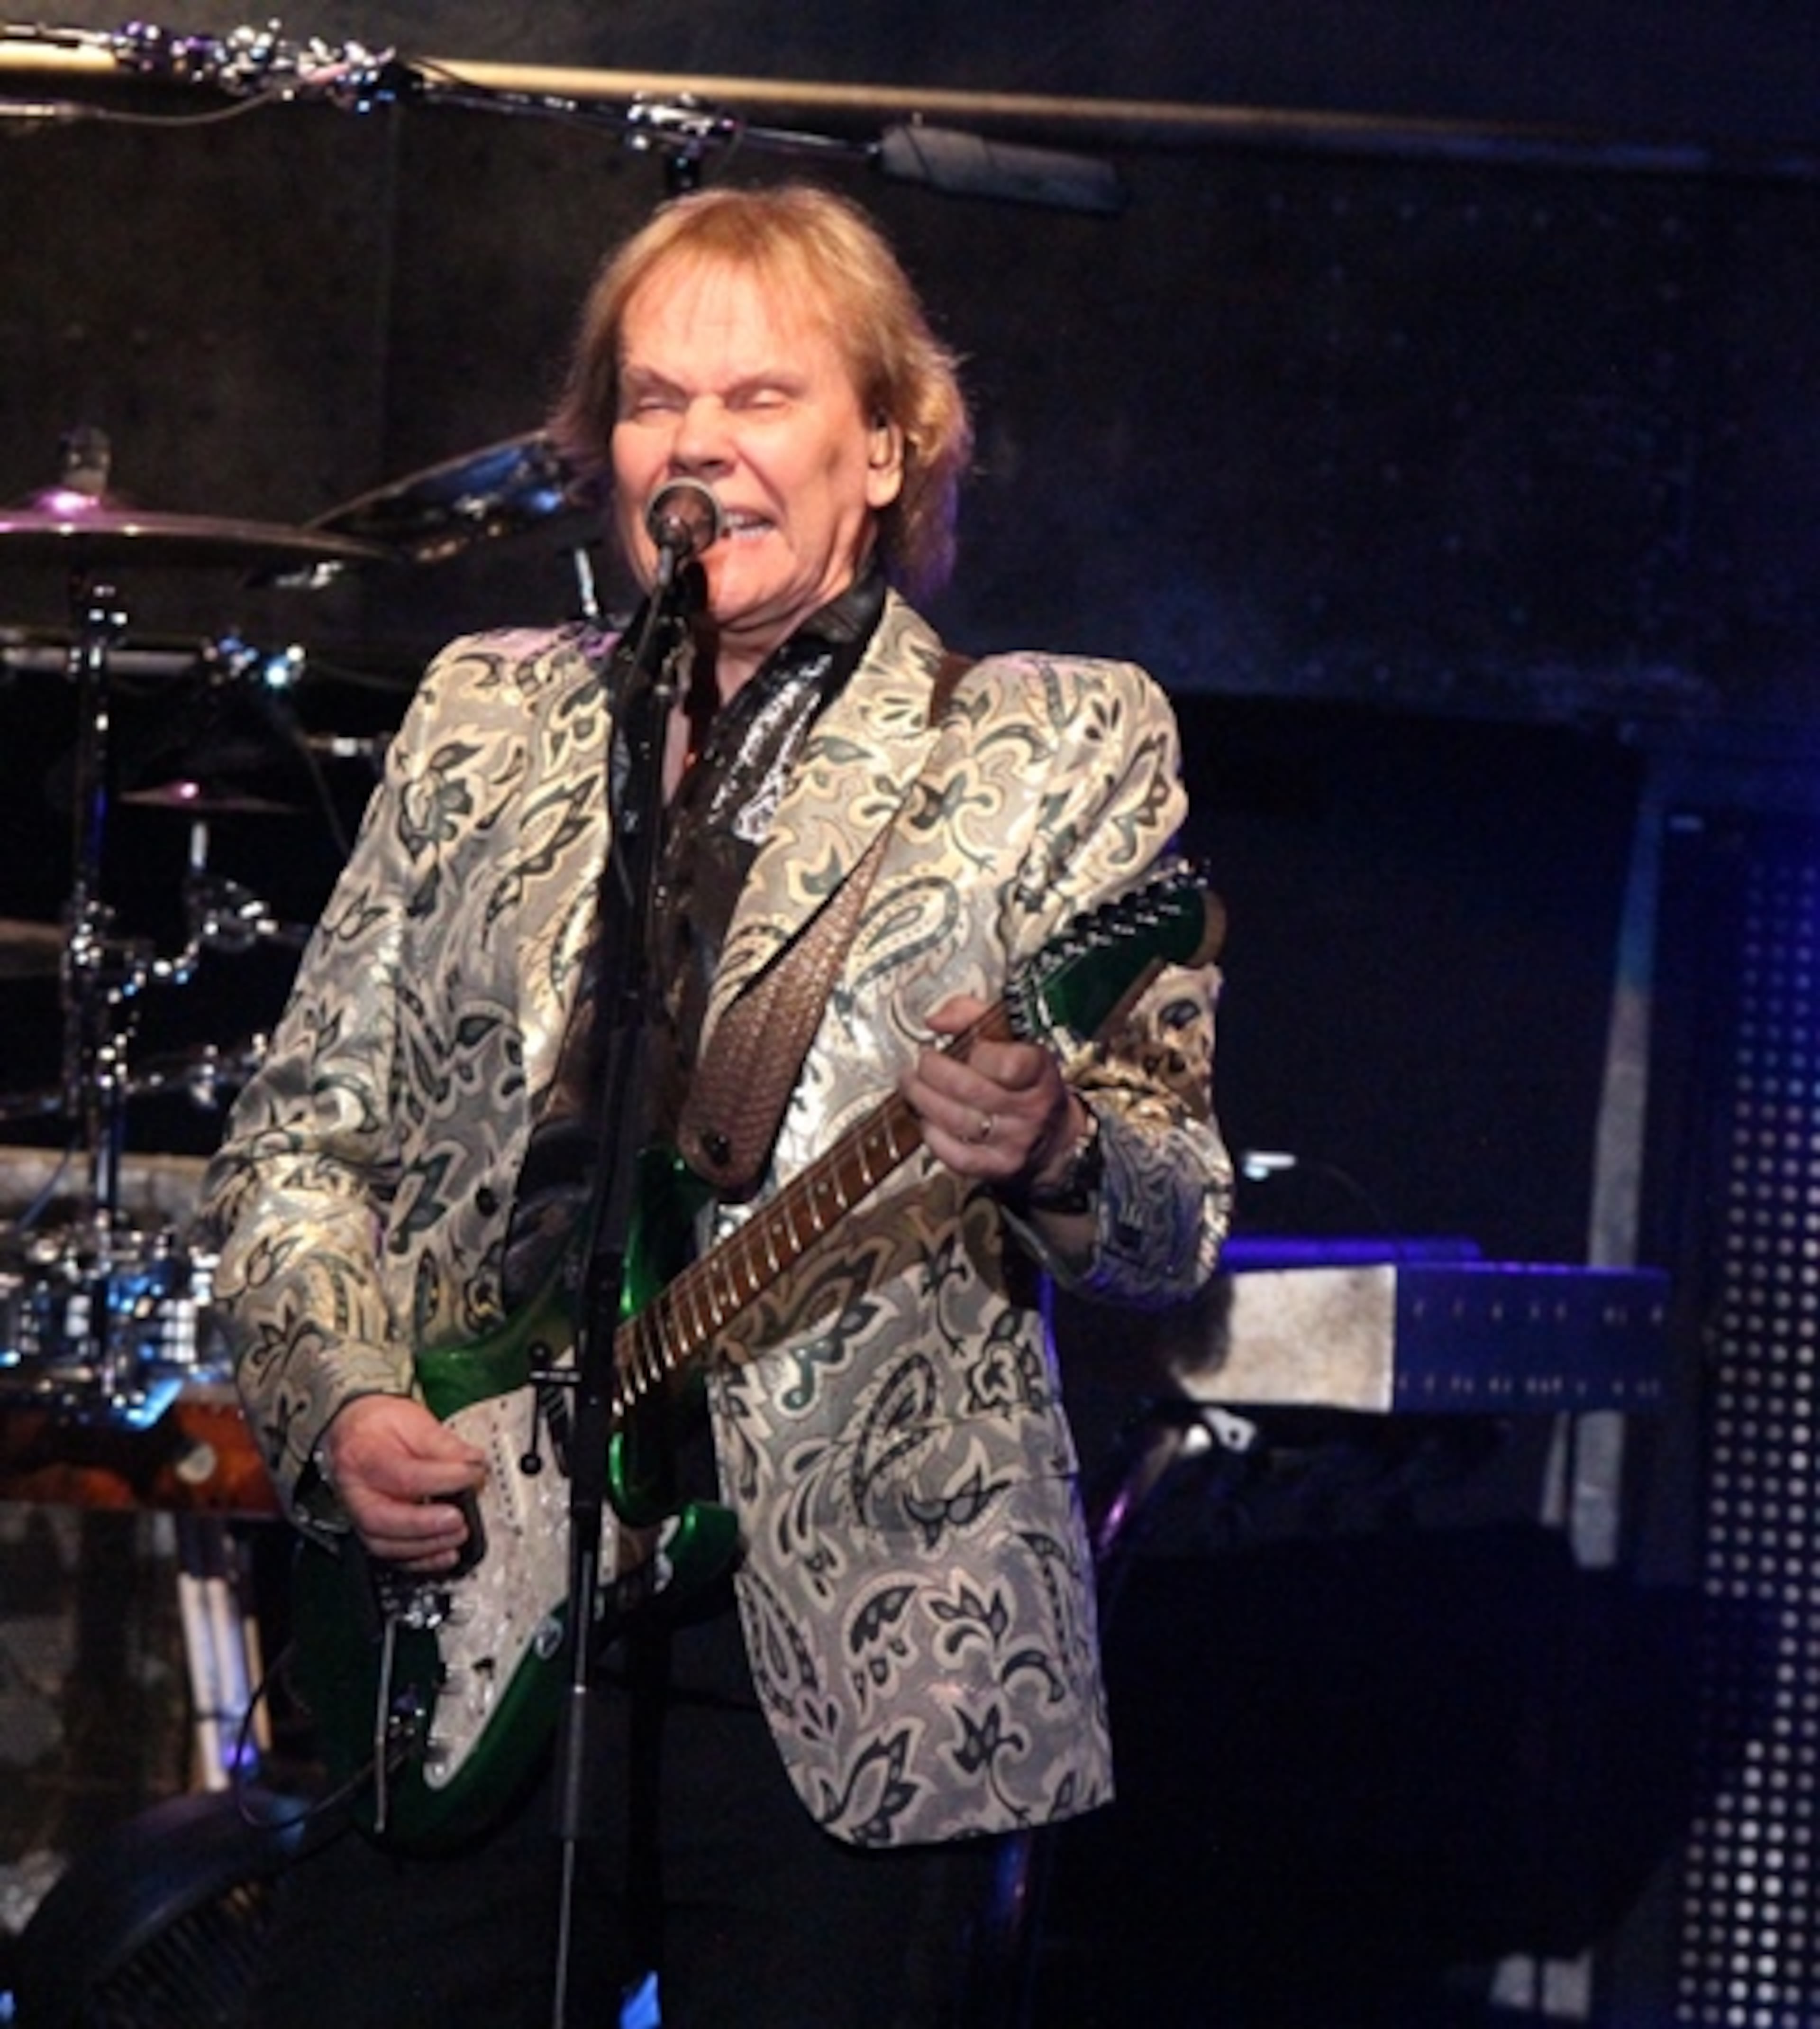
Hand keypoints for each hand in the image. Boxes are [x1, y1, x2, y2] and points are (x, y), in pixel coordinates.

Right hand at [317, 1393, 487, 1572]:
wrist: (353, 1434)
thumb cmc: (380, 1427)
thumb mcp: (411, 1420)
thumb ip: (442, 1443)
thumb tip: (473, 1461)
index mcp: (364, 1456)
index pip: (403, 1474)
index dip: (443, 1478)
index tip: (473, 1473)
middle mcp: (355, 1491)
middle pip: (382, 1518)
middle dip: (425, 1524)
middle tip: (458, 1518)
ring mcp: (358, 1516)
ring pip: (383, 1545)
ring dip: (426, 1547)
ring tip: (458, 1535)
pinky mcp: (371, 1532)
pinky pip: (390, 1556)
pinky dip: (420, 1561)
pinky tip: (445, 1555)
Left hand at [904, 994, 1082, 1196]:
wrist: (1053, 1137)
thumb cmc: (1025, 1080)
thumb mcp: (1012, 1039)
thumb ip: (973, 1015)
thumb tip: (935, 1020)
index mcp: (1039, 1073)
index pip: (1009, 1065)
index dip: (977, 1053)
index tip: (957, 1045)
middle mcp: (1031, 1110)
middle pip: (972, 1091)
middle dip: (933, 1072)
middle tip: (920, 1063)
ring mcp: (1014, 1142)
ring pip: (957, 1121)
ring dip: (923, 1099)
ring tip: (911, 1084)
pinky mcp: (996, 1168)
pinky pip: (954, 1154)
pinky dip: (932, 1134)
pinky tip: (925, 1117)